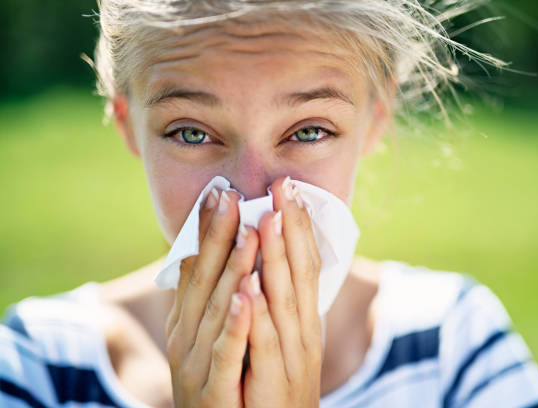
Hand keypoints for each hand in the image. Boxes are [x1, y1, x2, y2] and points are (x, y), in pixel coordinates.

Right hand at [165, 188, 258, 406]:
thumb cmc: (220, 382)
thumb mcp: (206, 336)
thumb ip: (207, 299)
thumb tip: (205, 253)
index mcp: (187, 322)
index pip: (195, 268)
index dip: (206, 231)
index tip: (219, 193)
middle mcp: (186, 337)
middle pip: (204, 280)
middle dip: (218, 236)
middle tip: (231, 196)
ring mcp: (196, 364)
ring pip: (217, 309)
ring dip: (233, 269)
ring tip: (249, 232)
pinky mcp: (213, 391)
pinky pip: (227, 352)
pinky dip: (237, 322)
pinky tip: (248, 295)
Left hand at [239, 176, 322, 407]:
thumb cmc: (273, 384)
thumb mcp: (281, 339)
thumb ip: (276, 304)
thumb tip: (263, 264)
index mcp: (302, 320)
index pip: (304, 266)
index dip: (299, 228)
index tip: (289, 191)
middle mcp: (302, 333)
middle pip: (298, 274)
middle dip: (291, 228)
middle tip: (283, 187)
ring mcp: (289, 357)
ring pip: (283, 301)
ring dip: (276, 260)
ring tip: (266, 220)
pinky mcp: (269, 382)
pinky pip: (262, 345)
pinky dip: (257, 316)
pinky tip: (248, 289)